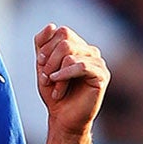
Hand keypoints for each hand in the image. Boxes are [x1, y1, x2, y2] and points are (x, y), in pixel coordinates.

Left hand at [33, 23, 108, 138]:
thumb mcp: (43, 67)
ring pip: (70, 54)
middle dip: (49, 61)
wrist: (63, 118)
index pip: (61, 32)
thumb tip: (51, 25)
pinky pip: (81, 66)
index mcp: (78, 47)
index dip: (46, 48)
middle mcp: (90, 51)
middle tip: (47, 79)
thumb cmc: (54, 94)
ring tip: (56, 88)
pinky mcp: (102, 75)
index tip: (40, 65)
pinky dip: (65, 75)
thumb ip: (43, 45)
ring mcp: (98, 62)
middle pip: (65, 41)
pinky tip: (59, 86)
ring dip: (56, 74)